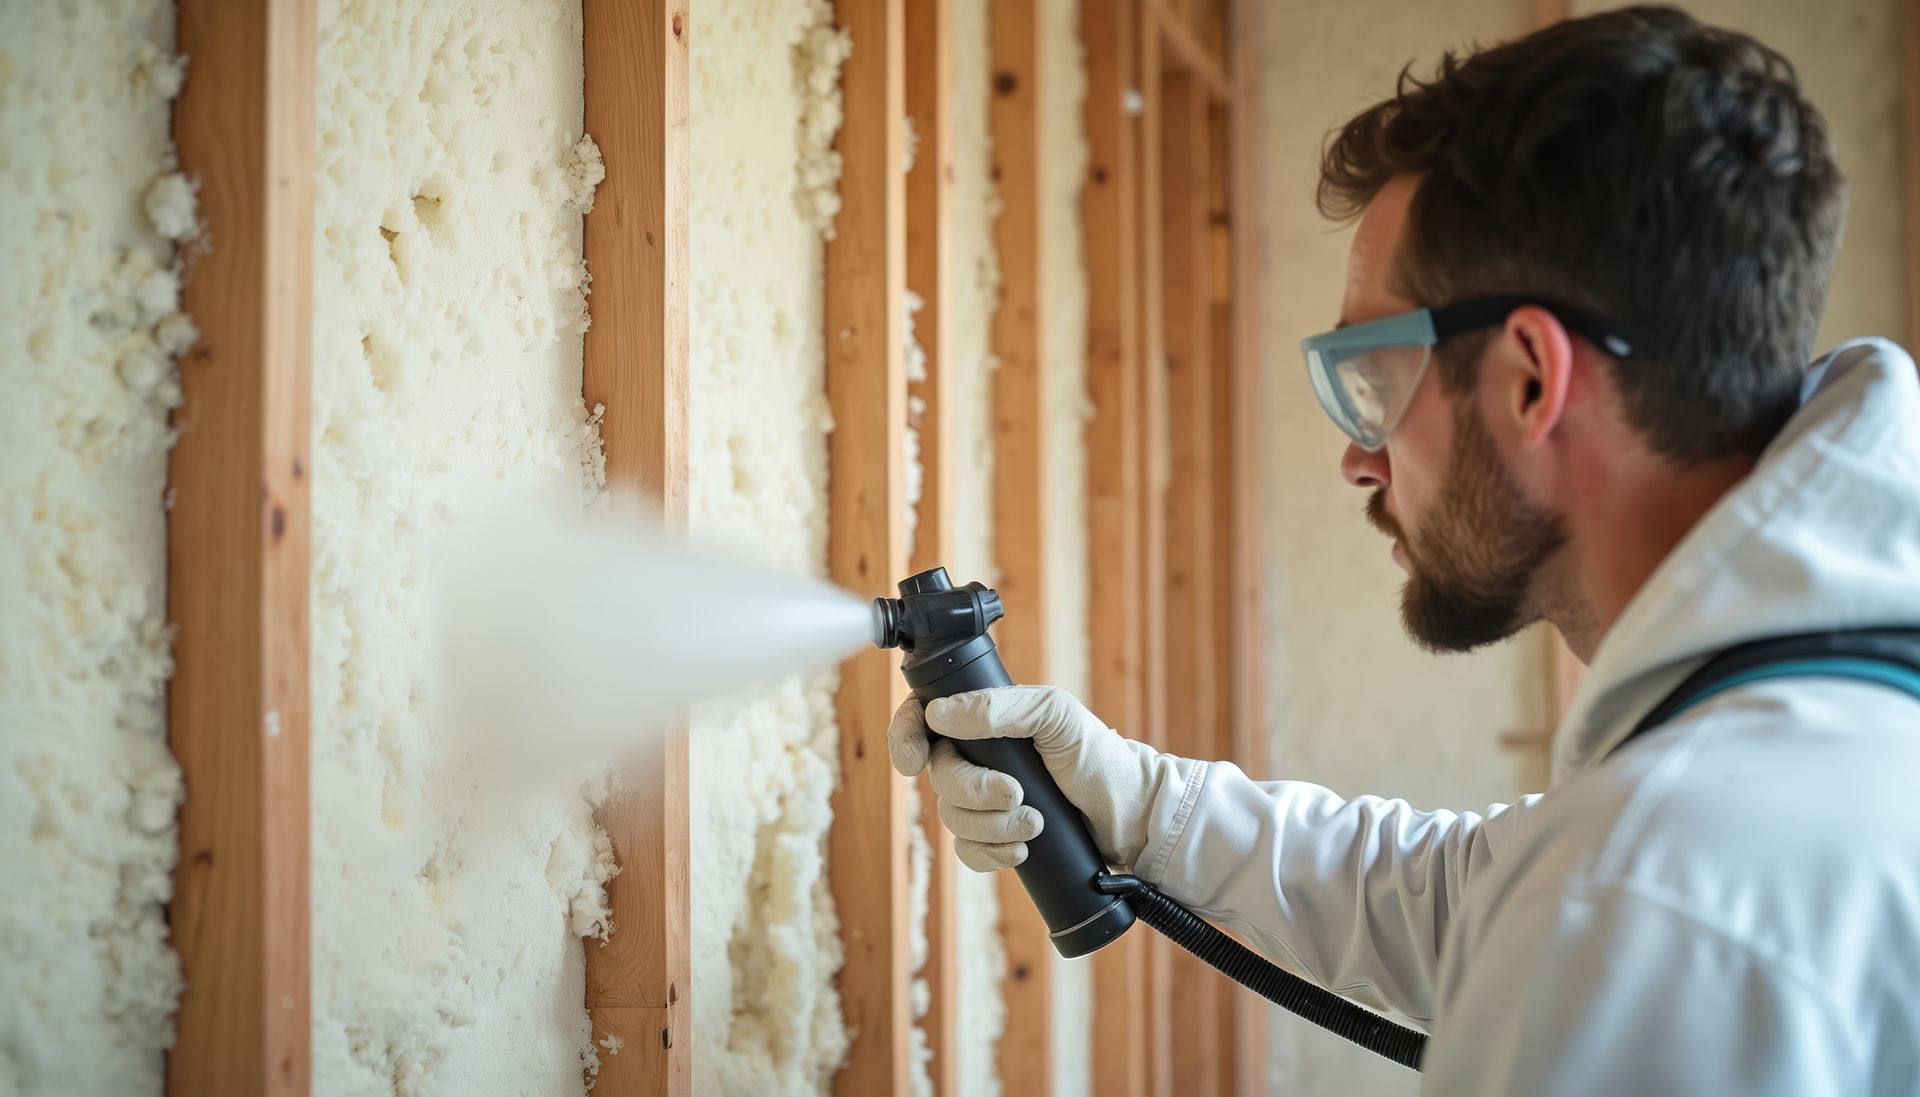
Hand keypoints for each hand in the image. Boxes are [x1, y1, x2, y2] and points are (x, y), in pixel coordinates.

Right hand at [887, 685, 1178, 872]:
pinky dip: (990, 855)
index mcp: (986, 721)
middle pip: (939, 778)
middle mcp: (980, 759)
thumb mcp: (1055, 714)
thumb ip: (999, 707)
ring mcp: (986, 802)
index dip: (905, 739)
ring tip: (1034, 825)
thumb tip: (940, 715)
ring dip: (991, 827)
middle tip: (1017, 795)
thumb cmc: (1097, 756)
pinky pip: (967, 853)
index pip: (923, 721)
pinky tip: (1021, 852)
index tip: (912, 762)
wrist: (1130, 815)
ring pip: (952, 819)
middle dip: (975, 793)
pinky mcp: (997, 838)